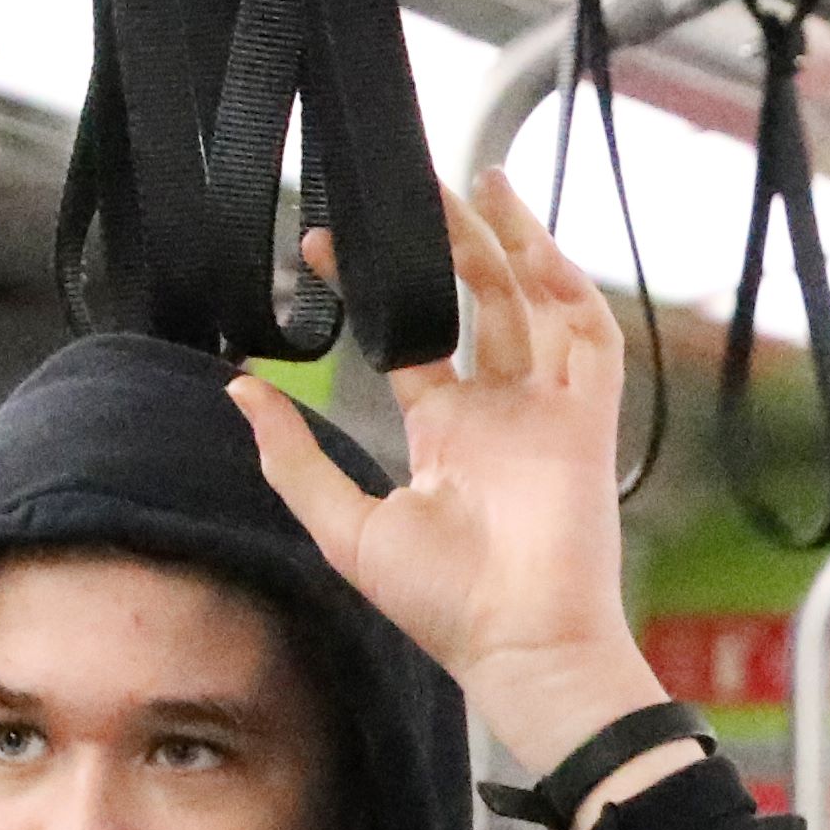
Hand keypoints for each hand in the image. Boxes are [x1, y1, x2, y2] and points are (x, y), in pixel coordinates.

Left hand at [237, 175, 686, 812]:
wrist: (518, 646)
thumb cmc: (442, 605)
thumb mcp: (344, 527)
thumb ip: (293, 459)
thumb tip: (240, 388)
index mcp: (449, 433)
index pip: (413, 337)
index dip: (375, 287)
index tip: (322, 245)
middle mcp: (501, 412)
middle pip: (481, 303)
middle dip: (452, 242)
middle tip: (414, 183)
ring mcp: (547, 412)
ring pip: (535, 304)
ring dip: (514, 243)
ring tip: (479, 184)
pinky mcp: (586, 420)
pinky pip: (589, 337)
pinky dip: (568, 287)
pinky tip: (534, 241)